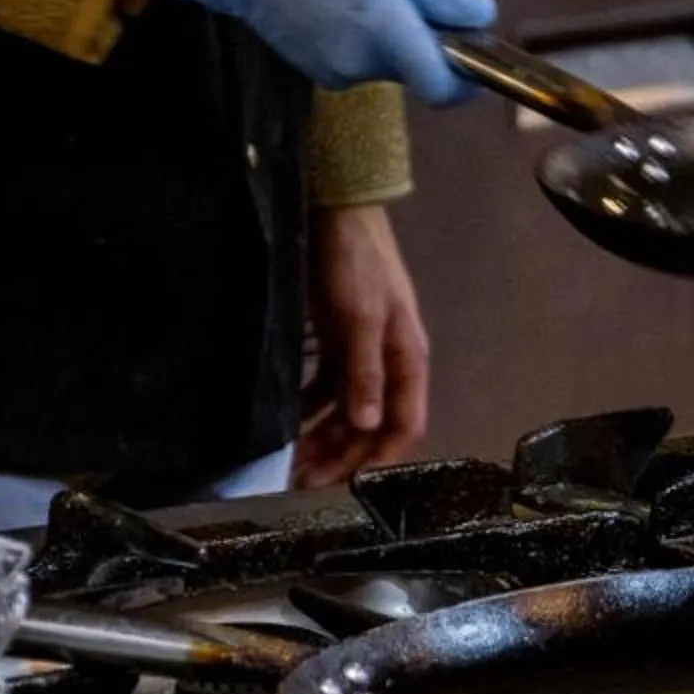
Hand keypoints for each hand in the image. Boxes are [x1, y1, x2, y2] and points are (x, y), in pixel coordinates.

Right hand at [174, 0, 495, 102]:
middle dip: (428, 41)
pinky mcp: (317, 73)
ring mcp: (335, 73)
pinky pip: (362, 64)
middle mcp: (359, 63)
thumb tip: (481, 18)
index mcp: (382, 29)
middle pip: (418, 71)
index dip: (469, 80)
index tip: (478, 55)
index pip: (442, 87)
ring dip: (396, 37)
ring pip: (390, 67)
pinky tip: (345, 1)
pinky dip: (368, 41)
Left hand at [298, 206, 429, 485]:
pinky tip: (286, 423)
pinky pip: (326, 387)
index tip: (348, 486)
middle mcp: (388, 363)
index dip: (381, 458)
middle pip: (370, 425)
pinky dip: (309, 409)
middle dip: (341, 455)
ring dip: (322, 437)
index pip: (404, 425)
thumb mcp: (360, 317)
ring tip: (290, 461)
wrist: (336, 208)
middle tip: (303, 481)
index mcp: (406, 360)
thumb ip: (365, 372)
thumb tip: (367, 424)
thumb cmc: (356, 261)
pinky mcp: (338, 340)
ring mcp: (362, 352)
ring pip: (346, 411)